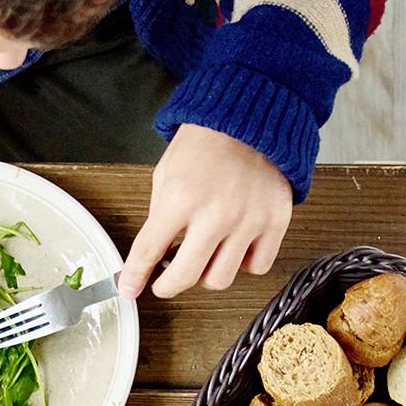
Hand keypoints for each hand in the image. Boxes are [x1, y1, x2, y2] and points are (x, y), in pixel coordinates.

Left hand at [121, 124, 293, 298]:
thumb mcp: (165, 176)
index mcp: (181, 199)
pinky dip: (242, 264)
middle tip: (165, 282)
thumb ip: (158, 219)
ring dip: (206, 274)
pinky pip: (257, 266)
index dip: (134, 277)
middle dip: (167, 287)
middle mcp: (216, 213)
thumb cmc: (206, 144)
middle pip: (185, 278)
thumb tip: (149, 258)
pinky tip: (234, 248)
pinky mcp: (276, 220)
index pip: (148, 253)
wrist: (251, 117)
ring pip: (220, 279)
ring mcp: (249, 219)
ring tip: (203, 256)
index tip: (129, 288)